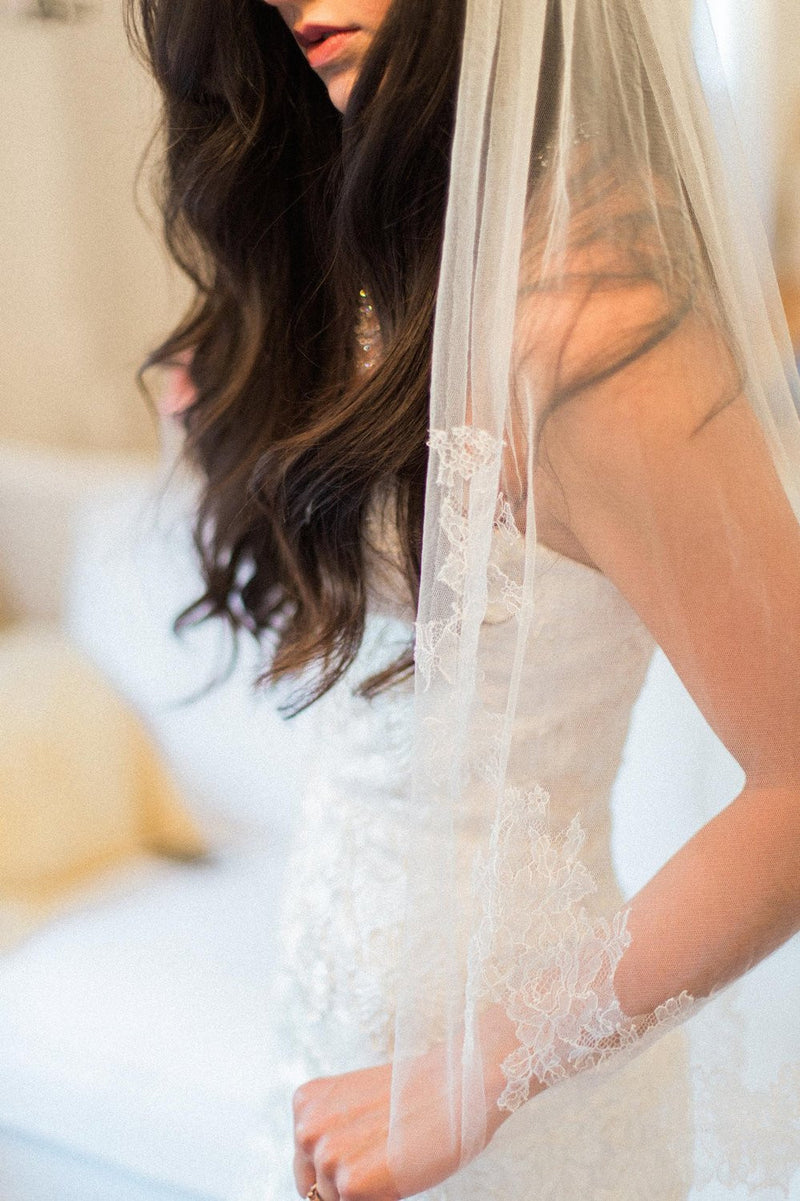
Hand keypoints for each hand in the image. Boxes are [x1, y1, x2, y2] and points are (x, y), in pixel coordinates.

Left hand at [292, 1055, 465, 1200]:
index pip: (306, 1164)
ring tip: (393, 1158)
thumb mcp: (355, 1102)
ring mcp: (327, 1157)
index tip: (365, 1157)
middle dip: (348, 1183)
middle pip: (317, 1188)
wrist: (456, 1086)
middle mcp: (306, 1129)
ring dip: (365, 1192)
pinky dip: (382, 1199)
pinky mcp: (351, 1184)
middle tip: (382, 1158)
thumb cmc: (416, 1094)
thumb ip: (333, 1131)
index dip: (339, 1168)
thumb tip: (319, 1183)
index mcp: (305, 1103)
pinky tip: (398, 1171)